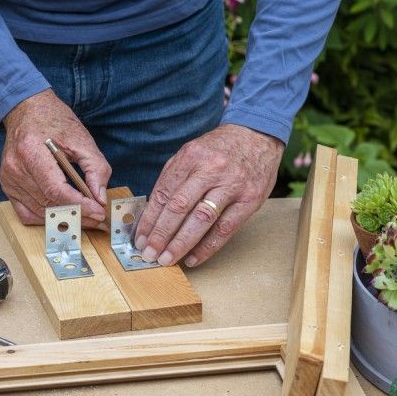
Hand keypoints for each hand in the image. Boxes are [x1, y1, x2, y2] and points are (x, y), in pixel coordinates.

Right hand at [1, 89, 110, 228]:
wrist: (27, 110)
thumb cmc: (54, 121)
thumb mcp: (82, 139)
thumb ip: (96, 168)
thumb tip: (99, 198)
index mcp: (31, 150)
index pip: (55, 189)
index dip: (79, 205)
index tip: (98, 212)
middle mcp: (15, 167)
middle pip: (48, 203)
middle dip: (77, 214)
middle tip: (98, 218)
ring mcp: (8, 179)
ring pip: (39, 211)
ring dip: (64, 218)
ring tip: (85, 217)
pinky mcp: (7, 186)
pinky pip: (25, 213)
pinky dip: (45, 218)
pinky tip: (62, 214)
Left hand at [134, 124, 283, 266]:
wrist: (257, 136)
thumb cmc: (219, 149)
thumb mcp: (192, 153)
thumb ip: (173, 178)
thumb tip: (152, 212)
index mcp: (191, 156)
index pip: (164, 193)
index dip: (149, 219)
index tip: (139, 237)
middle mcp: (211, 170)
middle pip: (180, 207)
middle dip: (161, 234)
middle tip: (148, 253)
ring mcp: (232, 185)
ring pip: (201, 219)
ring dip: (181, 243)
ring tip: (167, 259)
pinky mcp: (250, 200)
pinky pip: (225, 228)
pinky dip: (208, 247)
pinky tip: (194, 258)